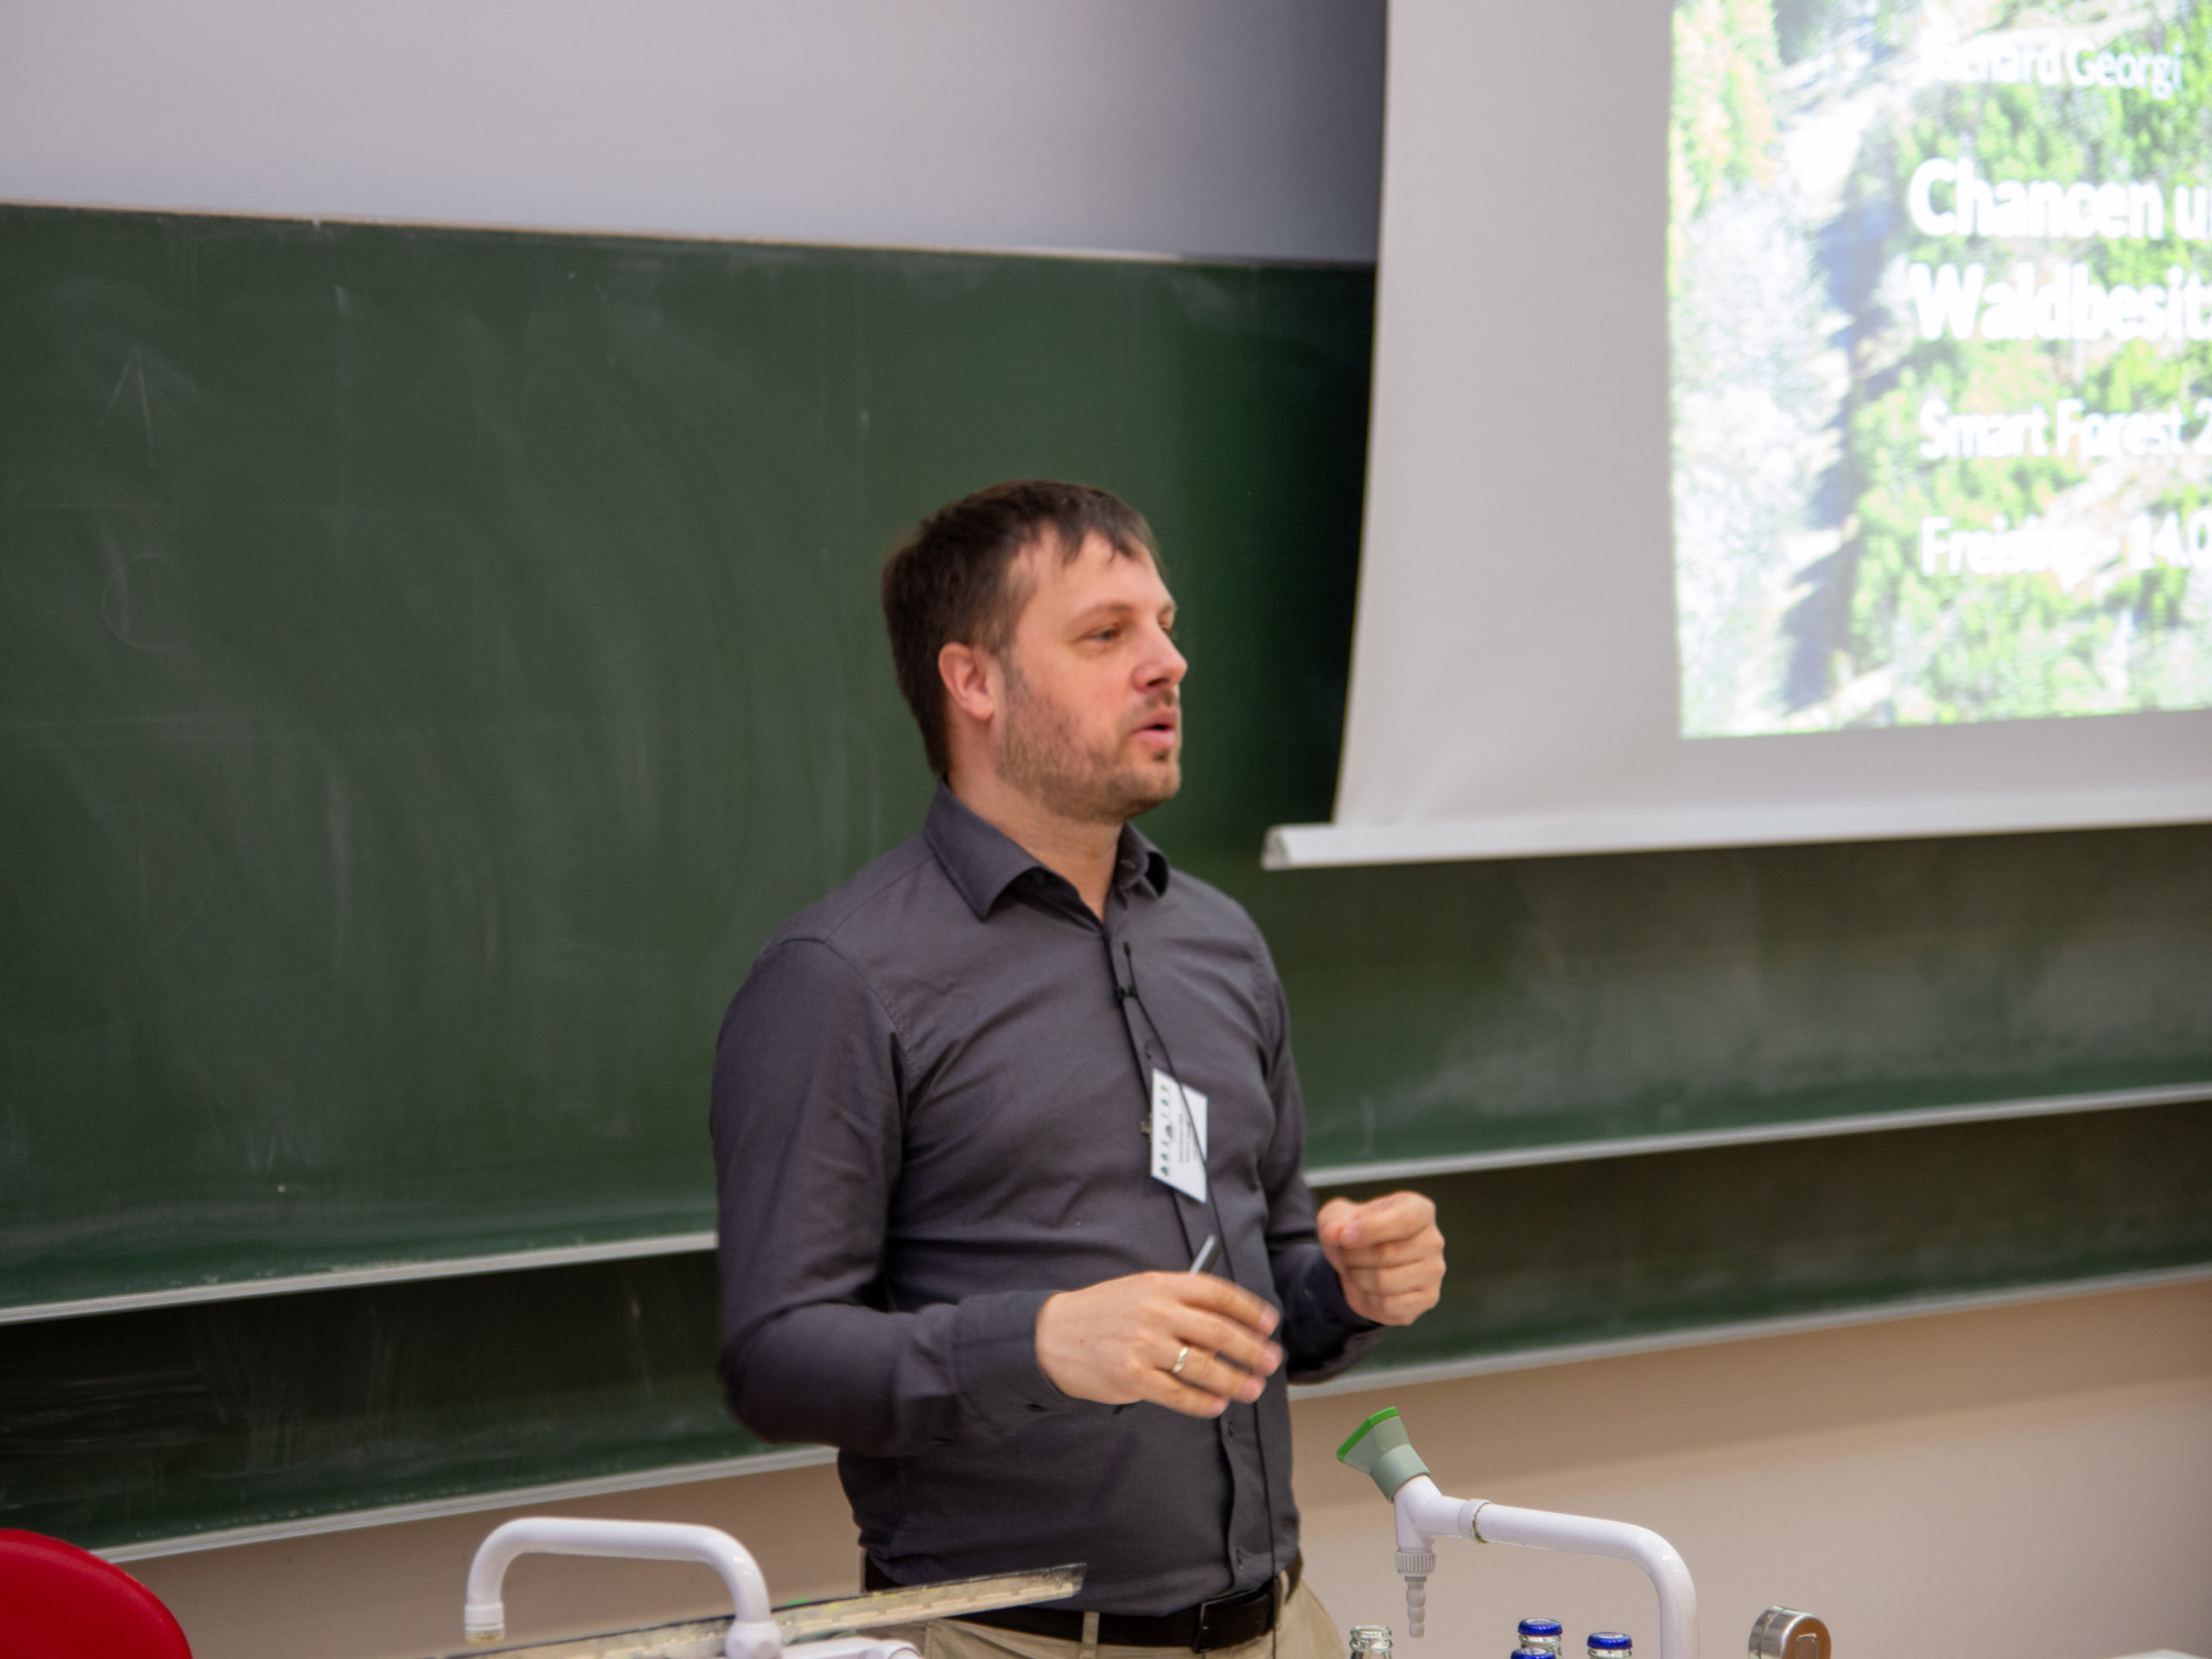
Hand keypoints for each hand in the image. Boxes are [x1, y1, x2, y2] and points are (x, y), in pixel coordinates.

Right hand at [1036, 1271, 1283, 1418]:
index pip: (1217, 1293)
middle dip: (1251, 1349)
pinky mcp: (1133, 1377)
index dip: (1248, 1310)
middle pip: (1218, 1332)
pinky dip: (1202, 1402)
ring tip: (1251, 1388)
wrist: (1053, 1335)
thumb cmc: (1103, 1313)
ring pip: (1204, 1366)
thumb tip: (1226, 1327)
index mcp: (1161, 1285)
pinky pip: (1179, 1394)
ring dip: (1234, 1380)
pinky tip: (1216, 1405)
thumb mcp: (1139, 1290)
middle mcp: (1156, 1312)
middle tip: (1271, 1361)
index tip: (1269, 1324)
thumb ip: (1179, 1302)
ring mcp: (1144, 1346)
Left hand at [1317, 1191, 1444, 1325]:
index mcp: (1419, 1209)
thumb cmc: (1355, 1233)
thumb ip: (1334, 1222)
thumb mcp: (1337, 1219)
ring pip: (1385, 1282)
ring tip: (1355, 1270)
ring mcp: (1434, 1271)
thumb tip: (1336, 1233)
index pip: (1406, 1220)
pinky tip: (1370, 1288)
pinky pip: (1390, 1304)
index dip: (1371, 1229)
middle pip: (1387, 1253)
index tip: (1345, 1237)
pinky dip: (1369, 1299)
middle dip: (1353, 1257)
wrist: (1360, 1263)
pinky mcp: (1428, 1298)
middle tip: (1345, 1255)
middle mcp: (1433, 1240)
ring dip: (1358, 1278)